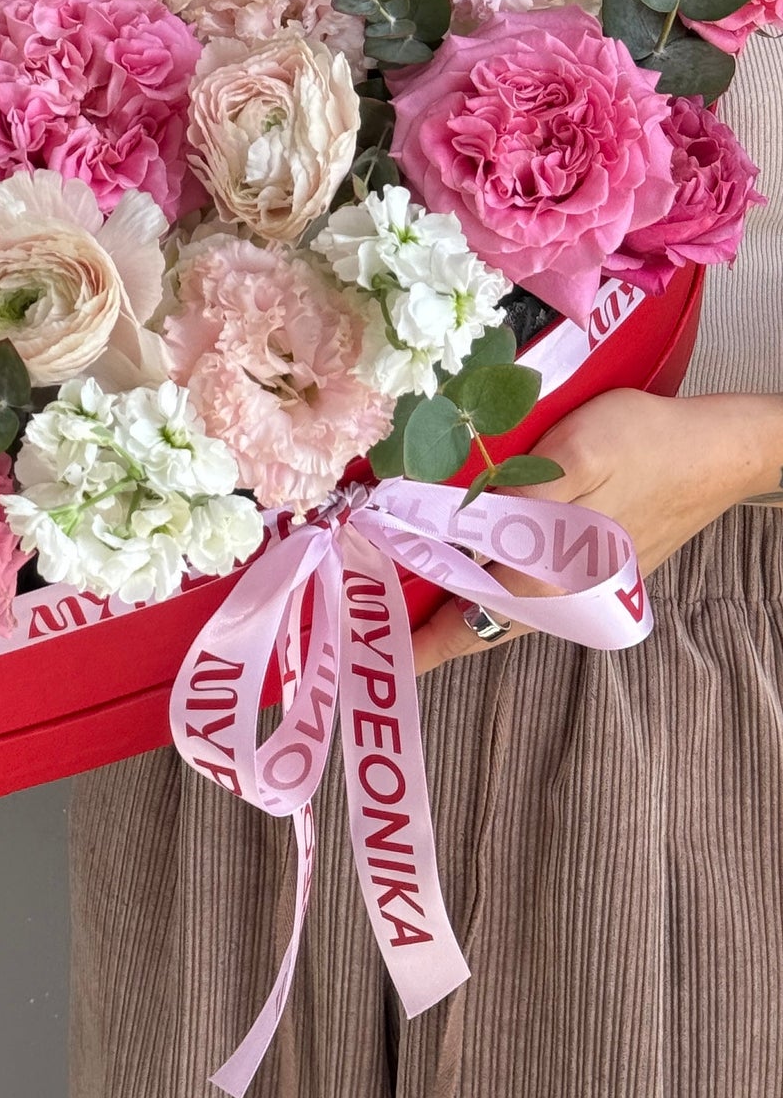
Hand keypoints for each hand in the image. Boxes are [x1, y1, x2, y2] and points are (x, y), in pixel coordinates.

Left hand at [412, 387, 782, 675]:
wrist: (717, 450)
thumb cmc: (645, 442)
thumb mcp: (577, 451)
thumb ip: (521, 493)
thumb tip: (462, 518)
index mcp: (557, 573)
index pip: (474, 617)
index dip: (425, 639)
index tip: (381, 655)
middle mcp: (569, 592)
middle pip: (485, 624)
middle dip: (432, 632)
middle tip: (379, 631)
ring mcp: (584, 585)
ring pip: (507, 611)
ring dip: (459, 611)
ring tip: (409, 604)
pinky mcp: (593, 569)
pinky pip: (529, 593)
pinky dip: (491, 590)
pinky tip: (470, 570)